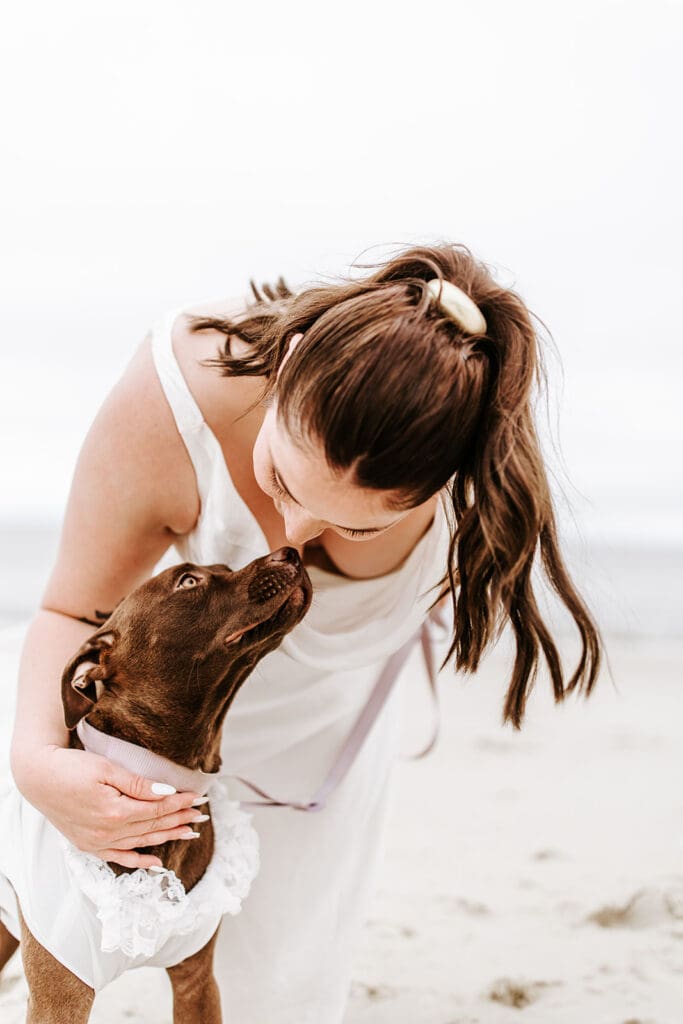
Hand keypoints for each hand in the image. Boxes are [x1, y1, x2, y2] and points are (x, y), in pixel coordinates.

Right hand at [19, 745, 207, 868]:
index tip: (198, 797)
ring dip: (166, 837)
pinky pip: (119, 858)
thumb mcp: (107, 768)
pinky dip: (138, 860)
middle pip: (152, 826)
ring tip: (188, 833)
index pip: (157, 809)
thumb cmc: (71, 768)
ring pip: (141, 843)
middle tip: (201, 815)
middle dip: (179, 820)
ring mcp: (97, 843)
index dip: (180, 803)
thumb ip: (138, 784)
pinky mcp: (89, 846)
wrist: (37, 779)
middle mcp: (108, 833)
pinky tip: (156, 862)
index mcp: (115, 813)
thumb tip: (167, 793)